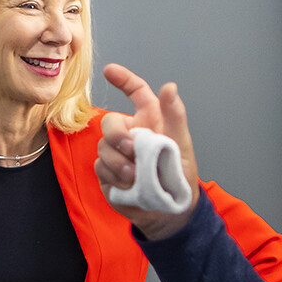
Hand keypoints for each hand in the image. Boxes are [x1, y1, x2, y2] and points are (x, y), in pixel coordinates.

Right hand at [96, 63, 201, 239]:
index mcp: (150, 120)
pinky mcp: (106, 172)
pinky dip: (114, 175)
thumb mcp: (181, 144)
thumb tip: (169, 87)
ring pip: (102, 145)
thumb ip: (175, 115)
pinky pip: (100, 166)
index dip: (123, 79)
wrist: (168, 210)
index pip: (136, 92)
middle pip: (110, 121)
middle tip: (132, 150)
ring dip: (118, 160)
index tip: (110, 70)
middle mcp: (131, 132)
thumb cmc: (178, 175)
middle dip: (117, 135)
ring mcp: (116, 153)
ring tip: (135, 175)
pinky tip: (129, 184)